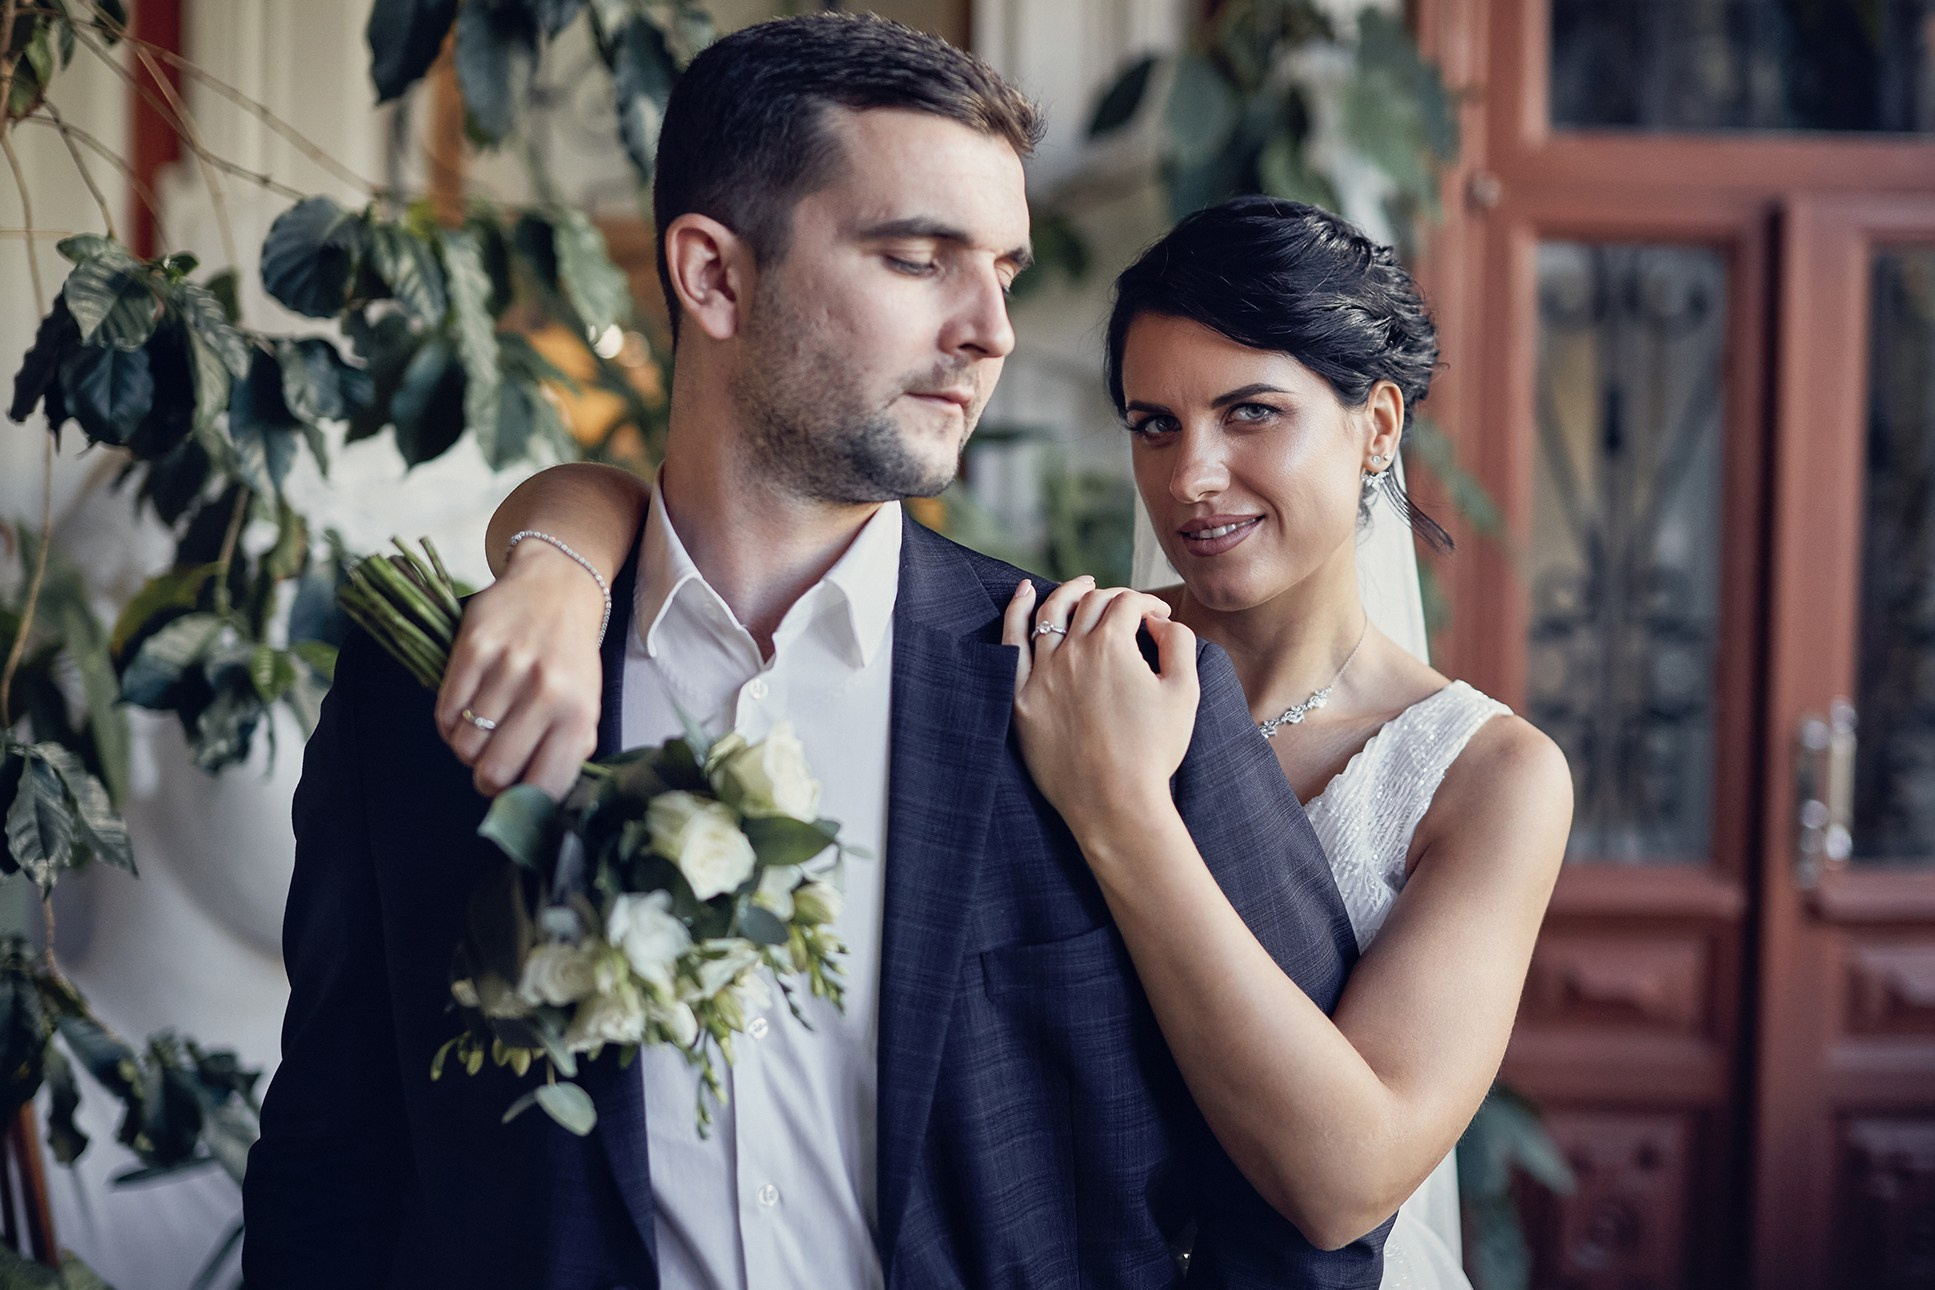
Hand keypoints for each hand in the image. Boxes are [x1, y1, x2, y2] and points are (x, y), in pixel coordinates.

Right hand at [435, 541, 605, 798]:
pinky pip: (444, 711)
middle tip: (490, 766)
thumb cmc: (570, 657)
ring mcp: (508, 669)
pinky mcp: (473, 648)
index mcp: (579, 714)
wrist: (556, 588)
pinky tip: (464, 711)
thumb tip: (536, 799)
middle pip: (493, 772)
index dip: (521, 801)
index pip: (543, 786)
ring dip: (467, 747)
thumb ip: (568, 750)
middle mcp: (546, 693)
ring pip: (464, 745)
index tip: (514, 795)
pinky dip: (448, 722)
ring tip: (481, 731)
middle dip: (486, 779)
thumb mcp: (586, 704)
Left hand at [1003, 577, 1198, 834]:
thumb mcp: (1184, 692)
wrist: (1114, 803)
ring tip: (1083, 586)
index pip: (1128, 603)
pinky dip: (1016, 611)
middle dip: (1114, 597)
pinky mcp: (1020, 697)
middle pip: (1091, 604)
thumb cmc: (1154, 751)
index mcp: (1112, 645)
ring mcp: (1042, 674)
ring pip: (1050, 613)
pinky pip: (1011, 644)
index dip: (1148, 605)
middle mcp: (1073, 651)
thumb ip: (1180, 643)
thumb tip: (1160, 621)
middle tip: (1127, 607)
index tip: (1158, 620)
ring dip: (1069, 593)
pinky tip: (1024, 593)